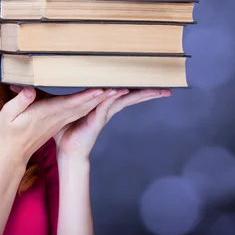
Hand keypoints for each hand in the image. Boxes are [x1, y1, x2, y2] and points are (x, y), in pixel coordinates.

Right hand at [0, 86, 108, 167]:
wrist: (12, 155)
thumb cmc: (7, 135)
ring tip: (114, 89)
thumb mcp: (7, 117)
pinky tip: (96, 97)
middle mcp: (57, 118)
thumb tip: (30, 90)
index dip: (86, 96)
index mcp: (47, 115)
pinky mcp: (57, 122)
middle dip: (100, 96)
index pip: (71, 104)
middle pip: (83, 105)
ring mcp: (59, 121)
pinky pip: (77, 111)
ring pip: (83, 108)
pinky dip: (89, 103)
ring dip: (98, 99)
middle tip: (118, 86)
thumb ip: (19, 101)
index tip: (101, 89)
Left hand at [53, 88, 171, 159]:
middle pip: (131, 98)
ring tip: (153, 91)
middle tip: (165, 90)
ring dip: (138, 94)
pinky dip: (113, 98)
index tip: (154, 84)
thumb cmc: (72, 131)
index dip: (139, 89)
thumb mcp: (78, 111)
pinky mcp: (95, 120)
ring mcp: (103, 116)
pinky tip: (120, 90)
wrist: (69, 150)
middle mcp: (108, 111)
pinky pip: (104, 106)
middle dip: (148, 93)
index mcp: (106, 107)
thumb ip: (84, 101)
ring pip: (122, 101)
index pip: (126, 95)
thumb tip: (85, 90)